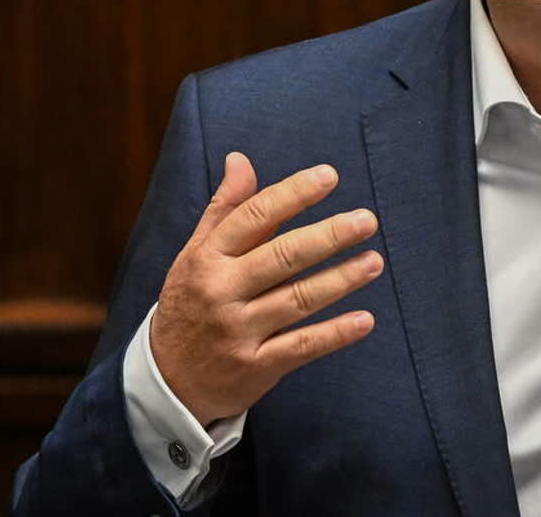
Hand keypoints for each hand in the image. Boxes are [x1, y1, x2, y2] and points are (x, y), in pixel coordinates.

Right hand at [151, 152, 382, 425]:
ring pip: (297, 300)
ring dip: (340, 280)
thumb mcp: (195, 254)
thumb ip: (224, 209)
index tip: (329, 176)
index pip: (254, 217)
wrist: (166, 381)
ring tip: (374, 261)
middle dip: (327, 236)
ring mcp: (239, 332)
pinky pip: (302, 346)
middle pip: (282, 257)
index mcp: (207, 258)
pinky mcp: (256, 368)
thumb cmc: (190, 304)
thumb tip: (240, 159)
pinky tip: (366, 319)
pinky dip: (335, 334)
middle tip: (366, 220)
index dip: (292, 194)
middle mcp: (222, 292)